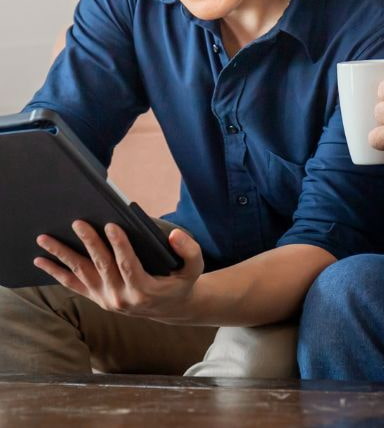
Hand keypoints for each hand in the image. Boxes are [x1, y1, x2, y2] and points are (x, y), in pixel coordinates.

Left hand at [34, 221, 203, 323]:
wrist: (170, 308)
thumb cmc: (181, 281)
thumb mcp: (194, 267)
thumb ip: (189, 250)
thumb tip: (173, 236)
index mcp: (144, 291)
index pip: (128, 265)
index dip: (120, 246)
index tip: (111, 225)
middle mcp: (121, 298)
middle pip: (101, 266)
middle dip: (89, 242)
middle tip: (78, 222)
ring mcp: (106, 299)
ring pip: (82, 273)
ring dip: (63, 255)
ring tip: (46, 238)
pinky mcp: (96, 297)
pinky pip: (73, 284)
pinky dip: (56, 272)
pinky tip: (41, 261)